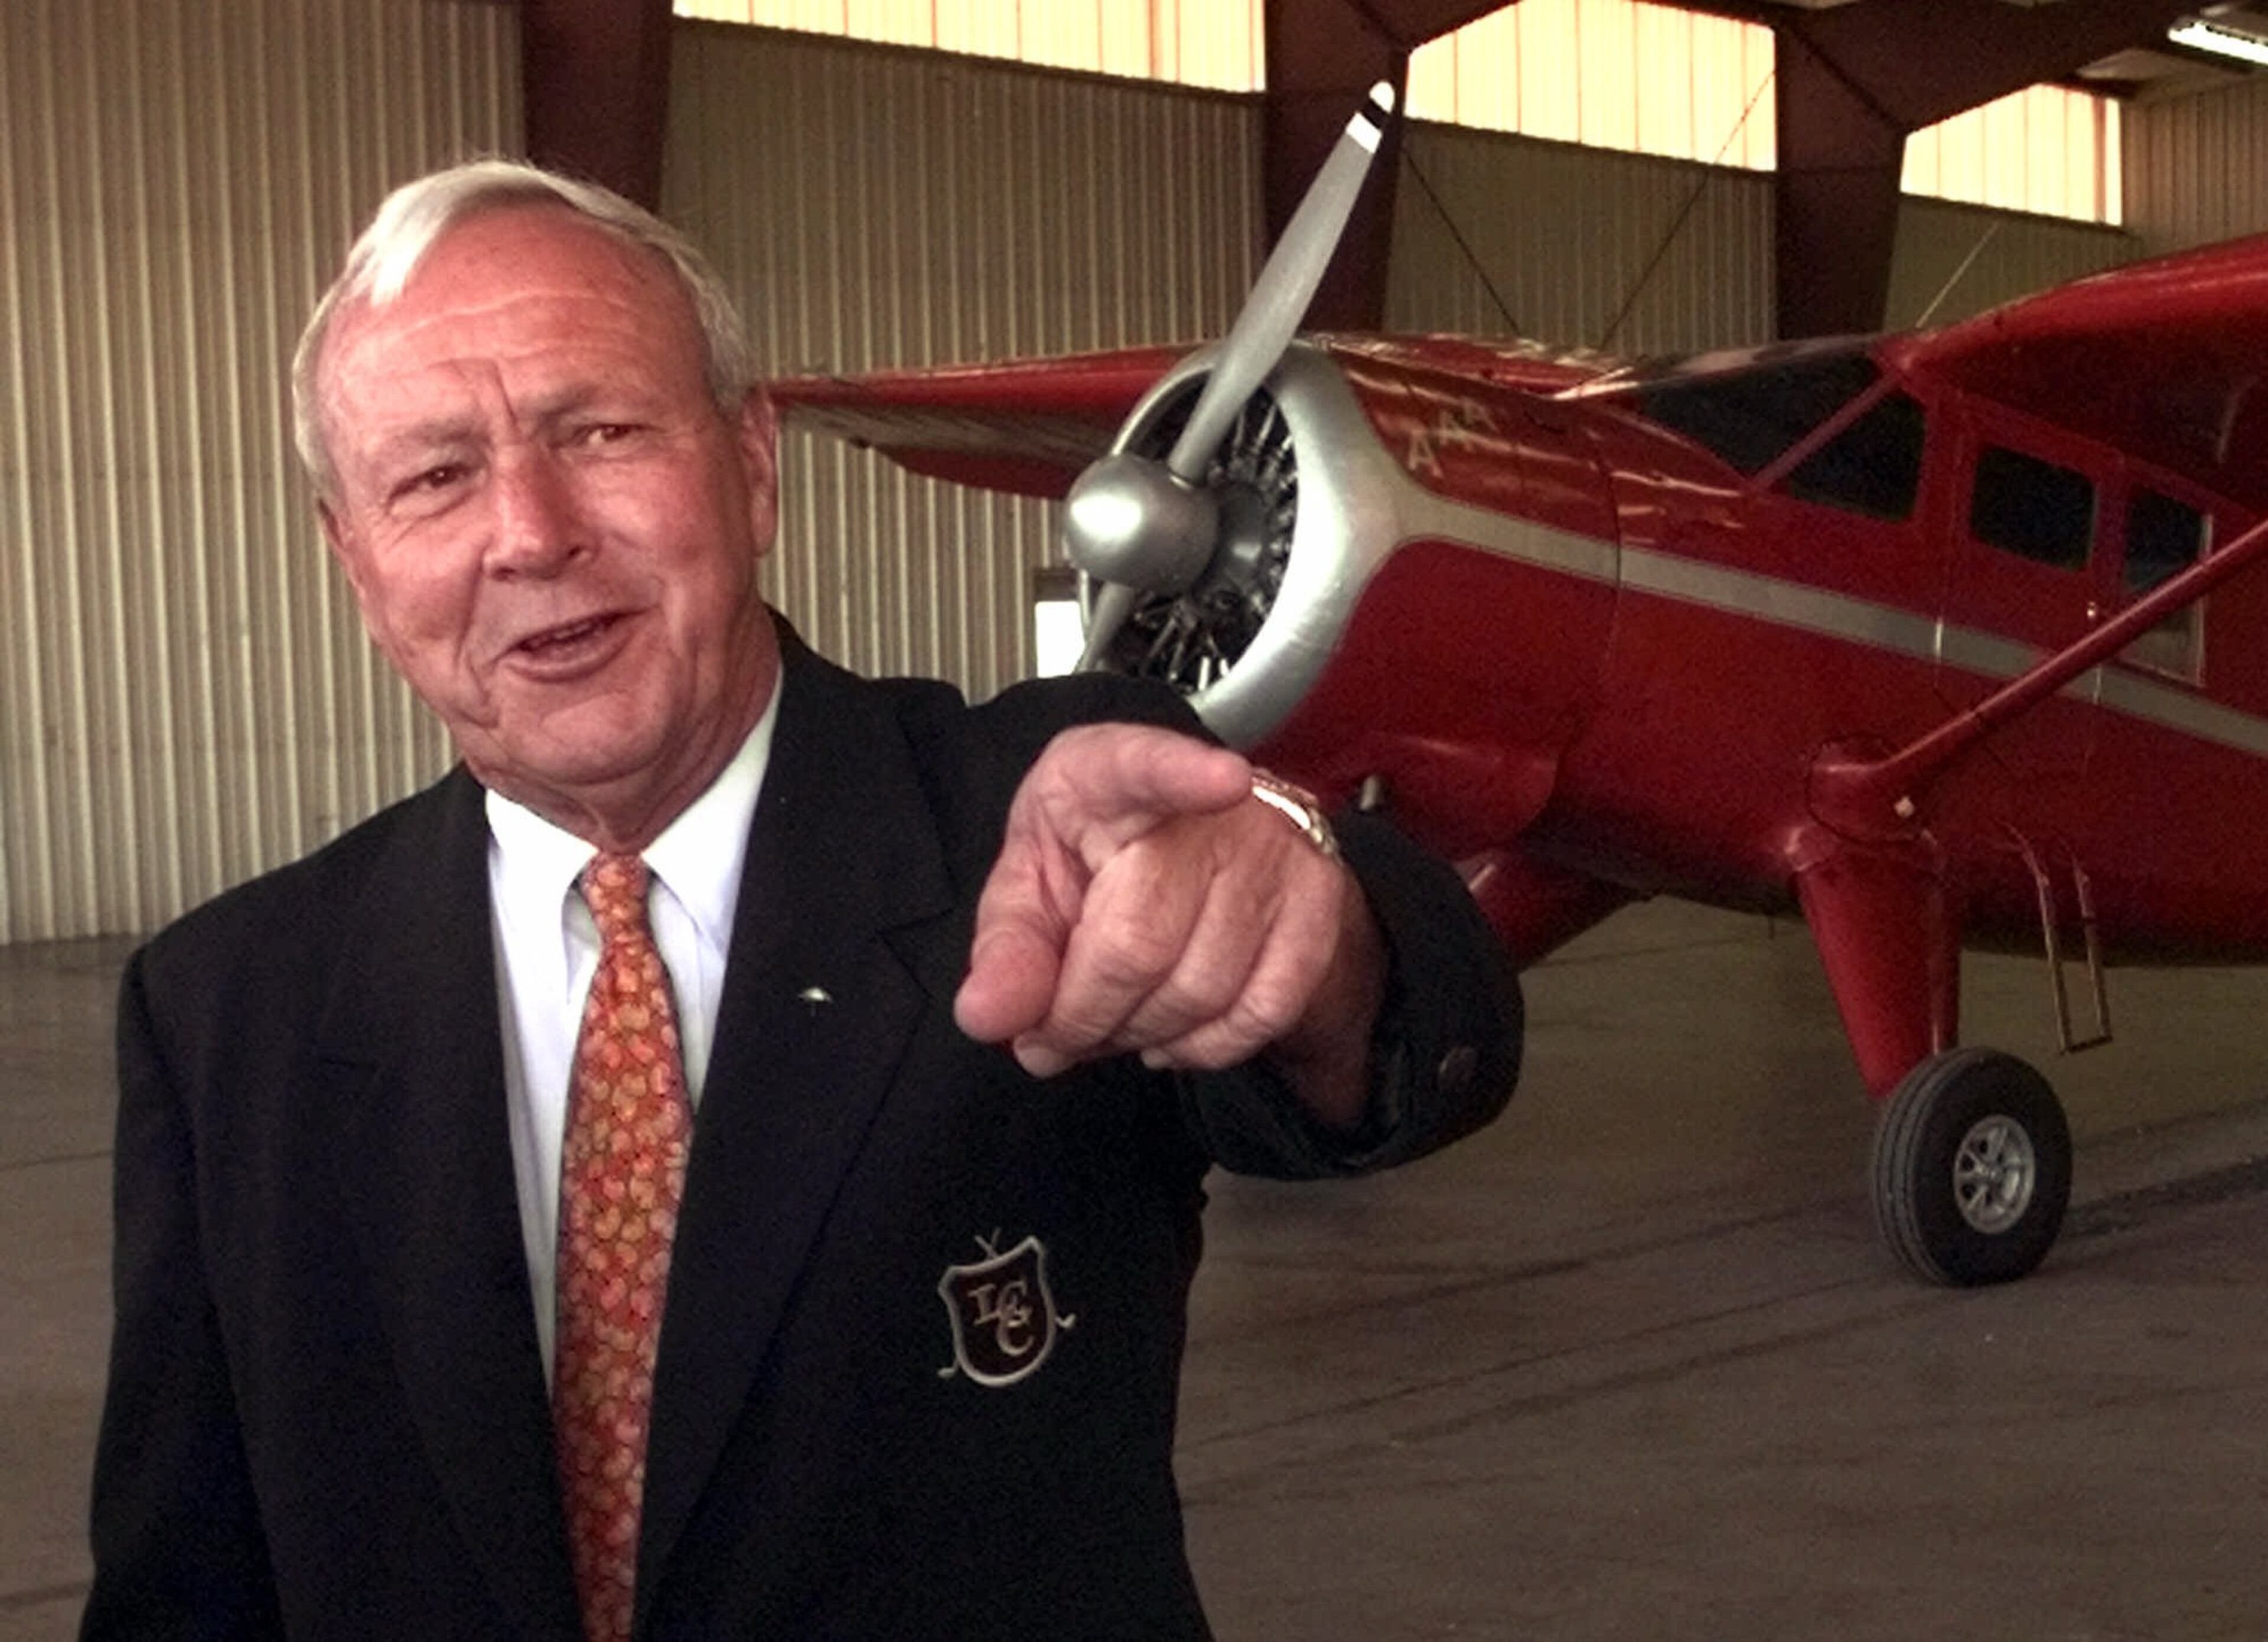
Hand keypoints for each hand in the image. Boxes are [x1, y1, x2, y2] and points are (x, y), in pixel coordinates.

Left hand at [954, 724, 1384, 1125]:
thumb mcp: (1031, 893)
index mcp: (1110, 772)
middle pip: (1141, 940)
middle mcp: (1209, 804)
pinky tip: (1173, 1033)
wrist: (1196, 860)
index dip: (1183, 772)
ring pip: (1200, 990)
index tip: (1223, 779)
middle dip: (1085, 1015)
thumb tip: (987, 1014)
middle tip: (1056, 1035)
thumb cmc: (1096, 864)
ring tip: (1115, 1024)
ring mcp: (1274, 853)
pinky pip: (1260, 1012)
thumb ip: (1006, 951)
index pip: (1144, 766)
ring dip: (1141, 1036)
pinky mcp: (1317, 906)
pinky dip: (1205, 1046)